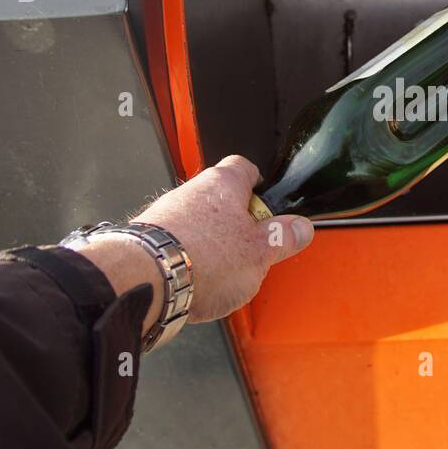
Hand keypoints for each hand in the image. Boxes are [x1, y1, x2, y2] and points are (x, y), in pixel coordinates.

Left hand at [133, 155, 314, 323]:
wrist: (147, 280)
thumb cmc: (202, 259)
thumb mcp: (260, 252)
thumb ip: (282, 238)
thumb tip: (300, 228)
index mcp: (224, 183)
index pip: (245, 167)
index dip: (258, 183)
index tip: (266, 199)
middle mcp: (191, 191)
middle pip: (220, 198)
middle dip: (235, 222)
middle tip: (251, 247)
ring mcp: (166, 214)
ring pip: (197, 222)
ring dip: (210, 242)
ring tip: (223, 272)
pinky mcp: (148, 240)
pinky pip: (176, 244)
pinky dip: (188, 258)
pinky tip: (196, 280)